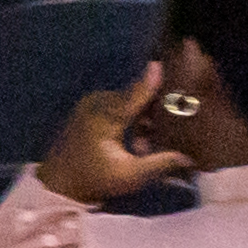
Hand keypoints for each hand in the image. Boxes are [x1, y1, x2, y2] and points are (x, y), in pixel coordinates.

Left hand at [39, 62, 199, 207]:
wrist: (59, 183)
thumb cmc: (94, 180)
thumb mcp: (131, 175)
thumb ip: (160, 163)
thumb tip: (189, 159)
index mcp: (104, 117)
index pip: (133, 96)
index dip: (149, 81)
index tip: (160, 63)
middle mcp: (95, 105)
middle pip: (135, 98)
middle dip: (153, 115)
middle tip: (156, 140)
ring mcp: (89, 104)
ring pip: (128, 102)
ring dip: (142, 120)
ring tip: (142, 147)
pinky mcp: (88, 109)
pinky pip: (117, 105)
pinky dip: (130, 118)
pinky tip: (135, 142)